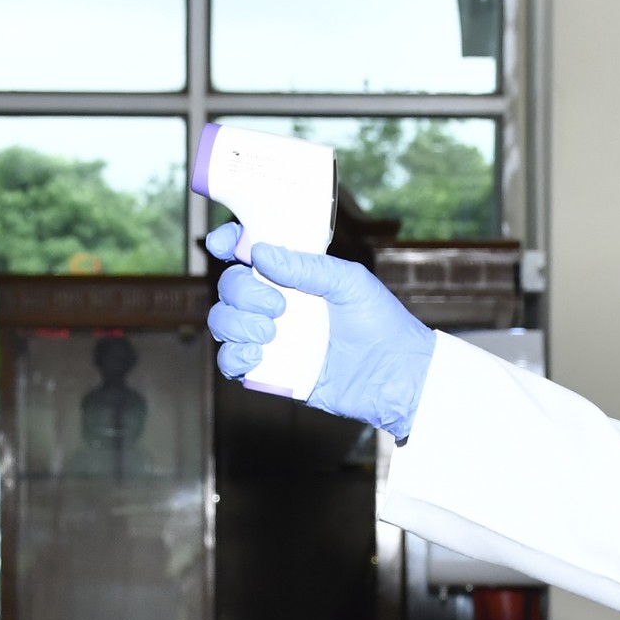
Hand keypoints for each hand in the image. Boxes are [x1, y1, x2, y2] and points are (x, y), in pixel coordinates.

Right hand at [204, 222, 437, 440]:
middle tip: (279, 307)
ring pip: (223, 321)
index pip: (249, 251)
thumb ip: (307, 267)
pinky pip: (230, 361)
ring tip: (269, 334)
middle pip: (230, 286)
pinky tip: (257, 356)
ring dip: (236, 324)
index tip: (222, 244)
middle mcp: (277, 302)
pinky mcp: (270, 371)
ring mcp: (271, 337)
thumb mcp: (349, 283)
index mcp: (295, 274)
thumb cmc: (381, 324)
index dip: (228, 242)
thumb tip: (260, 252)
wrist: (396, 377)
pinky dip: (233, 356)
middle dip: (243, 292)